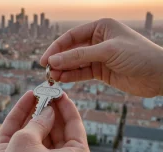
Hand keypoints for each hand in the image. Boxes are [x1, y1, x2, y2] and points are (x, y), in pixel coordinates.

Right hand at [0, 91, 93, 151]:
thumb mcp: (28, 142)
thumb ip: (37, 122)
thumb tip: (46, 110)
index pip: (74, 126)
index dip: (66, 105)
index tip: (60, 90)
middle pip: (57, 127)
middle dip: (50, 107)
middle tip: (46, 89)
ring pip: (40, 131)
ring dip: (37, 111)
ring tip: (36, 92)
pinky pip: (26, 137)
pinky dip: (25, 119)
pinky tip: (26, 100)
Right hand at [40, 18, 162, 96]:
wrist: (159, 75)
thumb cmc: (139, 55)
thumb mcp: (107, 52)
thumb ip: (79, 56)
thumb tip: (53, 60)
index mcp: (100, 27)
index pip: (72, 36)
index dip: (56, 48)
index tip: (45, 60)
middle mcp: (97, 40)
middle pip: (71, 50)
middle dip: (58, 60)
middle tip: (46, 70)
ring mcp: (98, 56)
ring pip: (75, 63)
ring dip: (63, 70)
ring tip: (52, 77)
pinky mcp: (100, 71)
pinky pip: (81, 73)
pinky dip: (71, 76)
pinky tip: (62, 80)